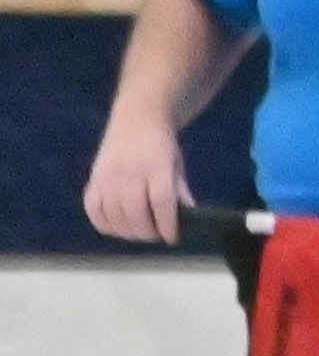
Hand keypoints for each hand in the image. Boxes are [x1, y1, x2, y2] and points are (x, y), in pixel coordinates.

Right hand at [83, 115, 189, 245]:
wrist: (136, 118)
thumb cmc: (160, 145)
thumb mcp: (177, 165)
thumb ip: (180, 191)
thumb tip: (188, 218)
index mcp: (155, 166)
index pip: (161, 201)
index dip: (166, 224)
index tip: (171, 238)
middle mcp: (129, 170)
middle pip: (135, 212)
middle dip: (147, 232)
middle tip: (155, 235)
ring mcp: (108, 175)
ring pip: (114, 214)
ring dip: (127, 232)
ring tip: (139, 232)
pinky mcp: (93, 177)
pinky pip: (92, 208)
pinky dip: (103, 223)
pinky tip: (116, 226)